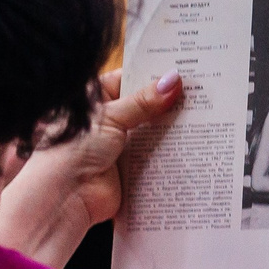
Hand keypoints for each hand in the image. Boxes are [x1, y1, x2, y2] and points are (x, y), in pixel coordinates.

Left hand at [0, 71, 182, 268]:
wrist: (64, 198)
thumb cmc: (73, 150)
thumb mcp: (110, 117)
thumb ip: (144, 101)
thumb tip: (173, 80)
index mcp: (95, 99)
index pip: (128, 79)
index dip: (152, 75)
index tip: (181, 70)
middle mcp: (108, 120)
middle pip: (143, 106)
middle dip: (167, 102)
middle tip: (200, 92)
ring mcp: (120, 145)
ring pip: (152, 131)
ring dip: (171, 128)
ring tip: (204, 115)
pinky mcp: (131, 169)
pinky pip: (155, 157)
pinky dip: (170, 152)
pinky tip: (195, 143)